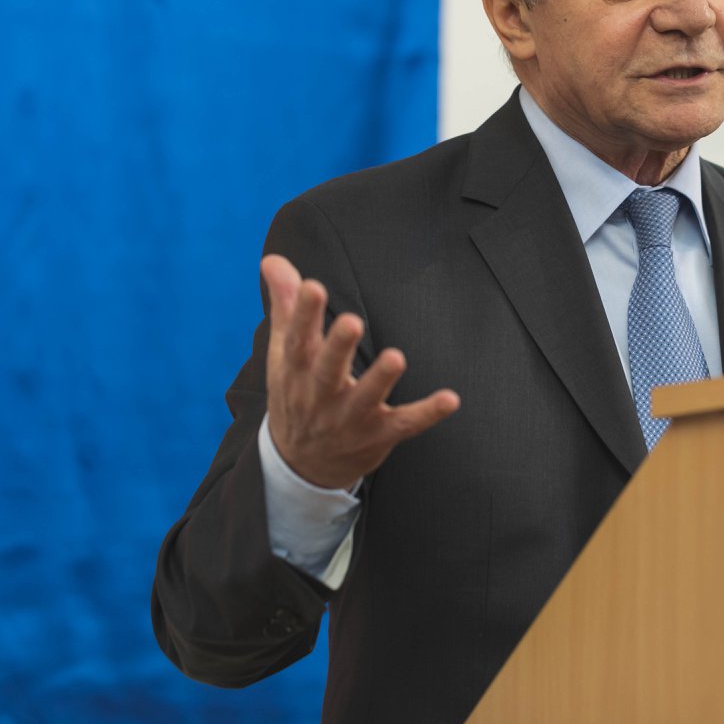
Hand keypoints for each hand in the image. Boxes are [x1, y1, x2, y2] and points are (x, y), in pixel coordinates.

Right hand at [261, 254, 459, 490]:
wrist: (302, 465)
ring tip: (396, 357)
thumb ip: (286, 304)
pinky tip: (450, 399)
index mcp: (296, 372)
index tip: (312, 285)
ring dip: (380, 380)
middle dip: (338, 348)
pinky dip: (427, 413)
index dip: (304, 314)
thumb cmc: (297, 394)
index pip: (297, 341)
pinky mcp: (378, 434)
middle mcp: (320, 397)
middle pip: (327, 371)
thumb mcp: (285, 354)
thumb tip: (273, 258)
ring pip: (365, 399)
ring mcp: (350, 418)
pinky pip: (405, 424)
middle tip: (352, 321)